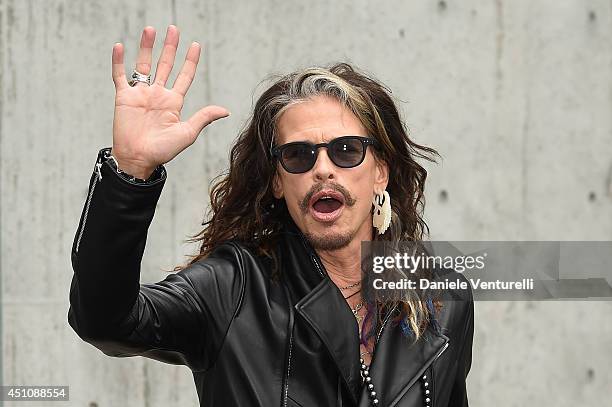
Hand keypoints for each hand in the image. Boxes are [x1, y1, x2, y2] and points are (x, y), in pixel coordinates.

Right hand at [111, 25, 229, 178]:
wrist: (139, 159)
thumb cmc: (163, 151)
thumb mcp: (188, 133)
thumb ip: (204, 118)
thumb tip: (225, 110)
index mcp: (174, 102)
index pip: (184, 76)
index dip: (190, 61)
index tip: (196, 45)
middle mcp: (158, 95)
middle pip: (165, 65)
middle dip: (170, 47)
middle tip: (174, 29)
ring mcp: (141, 94)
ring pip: (143, 65)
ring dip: (146, 47)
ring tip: (150, 29)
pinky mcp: (124, 98)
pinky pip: (120, 76)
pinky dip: (118, 62)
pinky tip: (119, 46)